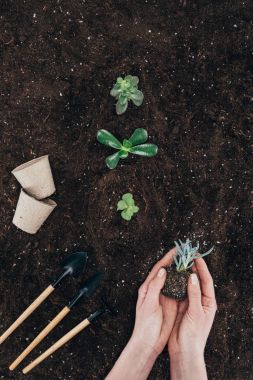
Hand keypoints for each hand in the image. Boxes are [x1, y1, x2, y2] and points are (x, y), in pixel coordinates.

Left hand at [106, 248, 177, 379]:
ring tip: (190, 262)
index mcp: (148, 287)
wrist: (148, 343)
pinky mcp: (171, 304)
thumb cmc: (145, 324)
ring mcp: (164, 296)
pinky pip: (178, 290)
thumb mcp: (149, 304)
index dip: (167, 258)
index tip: (177, 250)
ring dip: (181, 271)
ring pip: (174, 280)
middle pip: (167, 272)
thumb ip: (155, 286)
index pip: (159, 268)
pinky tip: (191, 279)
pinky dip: (184, 283)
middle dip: (176, 262)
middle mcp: (156, 289)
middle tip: (186, 253)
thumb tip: (163, 270)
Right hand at [168, 258, 216, 379]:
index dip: (201, 268)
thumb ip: (194, 294)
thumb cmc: (194, 335)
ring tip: (177, 262)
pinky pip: (178, 291)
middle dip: (191, 268)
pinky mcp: (179, 306)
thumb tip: (192, 277)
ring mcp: (189, 303)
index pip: (206, 281)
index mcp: (208, 302)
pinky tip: (170, 276)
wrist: (184, 351)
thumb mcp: (195, 313)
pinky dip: (175, 283)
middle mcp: (199, 300)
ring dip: (182, 274)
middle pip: (197, 280)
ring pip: (186, 284)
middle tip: (185, 256)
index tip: (195, 256)